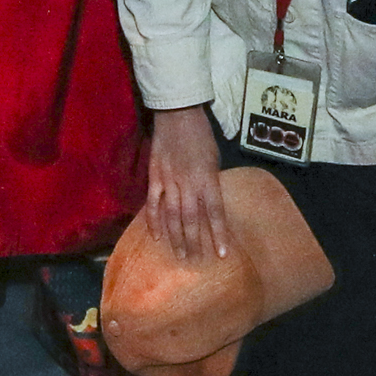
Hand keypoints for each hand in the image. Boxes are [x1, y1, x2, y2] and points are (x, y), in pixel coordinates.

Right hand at [143, 104, 226, 262]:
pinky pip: (153, 203)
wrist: (176, 114)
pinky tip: (156, 236)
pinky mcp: (154, 176)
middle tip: (196, 260)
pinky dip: (154, 220)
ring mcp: (169, 181)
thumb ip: (210, 182)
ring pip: (172, 215)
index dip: (219, 234)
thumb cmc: (201, 135)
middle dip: (195, 242)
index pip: (215, 212)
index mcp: (207, 178)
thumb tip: (209, 203)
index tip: (222, 254)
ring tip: (179, 255)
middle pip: (192, 219)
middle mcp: (188, 183)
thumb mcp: (214, 159)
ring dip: (176, 237)